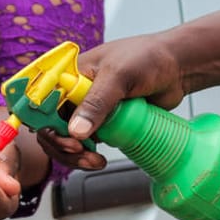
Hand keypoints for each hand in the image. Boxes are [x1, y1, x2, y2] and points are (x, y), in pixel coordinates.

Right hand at [36, 34, 184, 171]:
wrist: (177, 68)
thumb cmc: (148, 58)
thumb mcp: (119, 76)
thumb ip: (97, 102)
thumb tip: (75, 132)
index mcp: (70, 74)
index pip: (42, 101)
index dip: (44, 122)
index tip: (62, 137)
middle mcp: (76, 93)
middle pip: (52, 126)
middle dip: (61, 145)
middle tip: (80, 153)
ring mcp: (90, 110)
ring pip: (69, 140)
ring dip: (75, 156)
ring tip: (94, 161)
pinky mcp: (106, 124)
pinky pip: (88, 144)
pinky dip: (88, 156)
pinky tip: (99, 159)